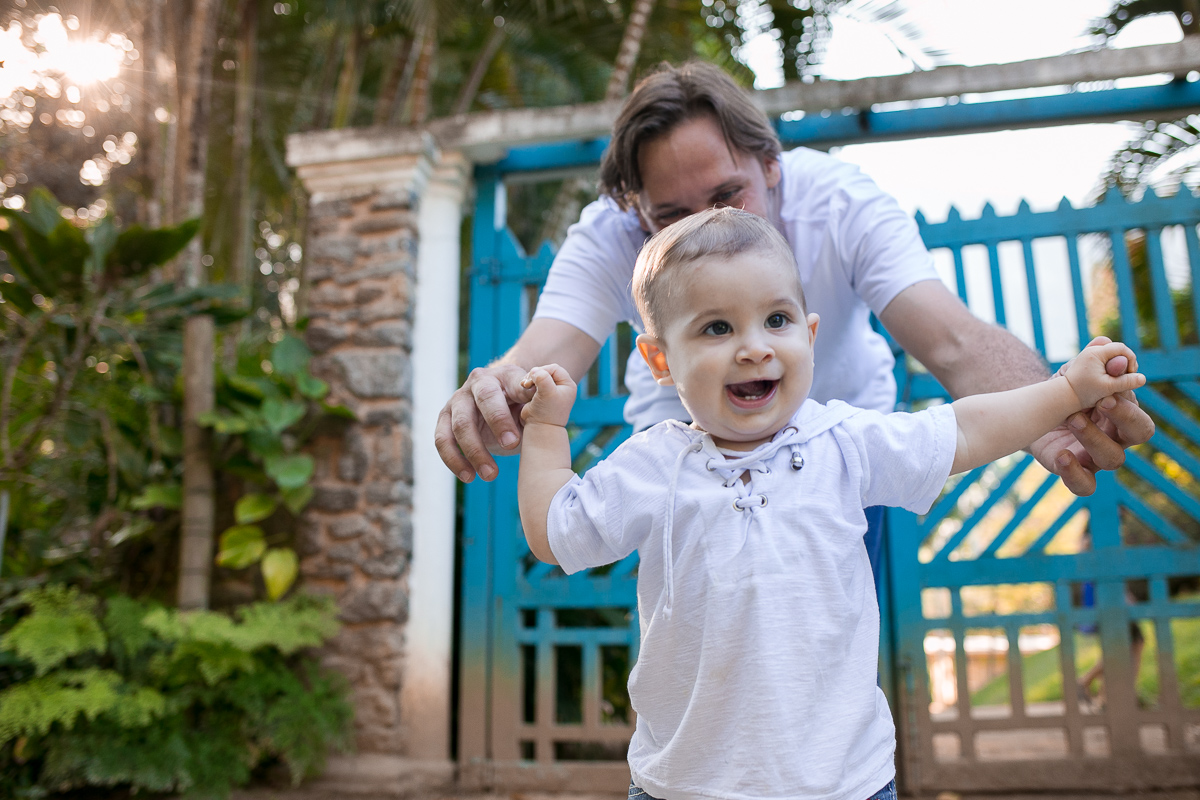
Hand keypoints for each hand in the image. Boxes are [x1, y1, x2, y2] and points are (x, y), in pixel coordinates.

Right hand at [434, 363, 534, 482]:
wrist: (507, 403)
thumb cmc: (524, 405)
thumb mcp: (535, 402)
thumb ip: (540, 402)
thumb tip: (547, 400)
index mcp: (503, 376)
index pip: (499, 391)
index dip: (502, 418)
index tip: (514, 442)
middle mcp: (477, 383)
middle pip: (477, 406)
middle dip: (492, 429)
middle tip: (508, 451)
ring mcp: (458, 400)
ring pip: (458, 426)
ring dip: (473, 453)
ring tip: (491, 475)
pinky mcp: (445, 418)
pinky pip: (442, 440)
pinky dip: (454, 460)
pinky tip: (469, 477)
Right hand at [520, 364, 577, 427]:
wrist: (540, 429)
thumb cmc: (546, 412)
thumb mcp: (547, 392)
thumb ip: (543, 378)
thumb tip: (535, 371)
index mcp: (567, 385)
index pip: (554, 368)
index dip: (542, 371)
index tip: (533, 380)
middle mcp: (561, 387)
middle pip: (545, 371)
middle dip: (535, 375)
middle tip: (527, 384)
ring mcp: (550, 391)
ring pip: (538, 376)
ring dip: (529, 380)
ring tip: (525, 386)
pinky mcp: (541, 395)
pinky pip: (533, 383)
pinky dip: (528, 385)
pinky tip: (525, 389)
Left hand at [1030, 336, 1155, 495]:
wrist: (1031, 418)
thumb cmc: (1062, 395)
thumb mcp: (1072, 375)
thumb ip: (1088, 360)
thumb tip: (1103, 339)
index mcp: (1122, 412)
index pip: (1138, 411)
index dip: (1127, 404)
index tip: (1108, 393)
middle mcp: (1117, 436)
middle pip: (1140, 434)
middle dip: (1125, 417)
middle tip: (1103, 402)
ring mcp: (1097, 456)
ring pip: (1113, 459)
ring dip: (1094, 437)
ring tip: (1072, 418)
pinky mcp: (1075, 471)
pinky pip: (1085, 484)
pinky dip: (1075, 473)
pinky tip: (1062, 455)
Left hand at [1062, 340, 1144, 408]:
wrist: (1062, 396)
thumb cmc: (1084, 393)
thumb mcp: (1108, 388)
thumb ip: (1126, 382)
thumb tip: (1143, 378)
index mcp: (1096, 353)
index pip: (1121, 348)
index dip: (1130, 360)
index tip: (1131, 374)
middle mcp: (1091, 351)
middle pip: (1116, 350)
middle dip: (1125, 362)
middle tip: (1127, 377)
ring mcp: (1087, 355)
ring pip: (1110, 355)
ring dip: (1117, 365)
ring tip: (1119, 380)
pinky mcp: (1086, 362)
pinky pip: (1103, 360)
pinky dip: (1109, 367)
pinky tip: (1110, 380)